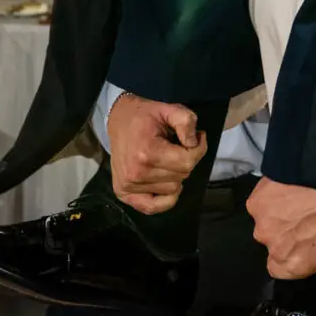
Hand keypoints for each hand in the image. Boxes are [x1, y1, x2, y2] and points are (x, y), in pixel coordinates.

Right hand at [107, 93, 205, 215]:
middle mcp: (137, 173)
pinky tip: (164, 181)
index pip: (187, 162)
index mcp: (147, 152)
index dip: (198, 149)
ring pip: (172, 189)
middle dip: (185, 160)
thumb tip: (196, 142)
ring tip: (165, 158)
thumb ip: (186, 120)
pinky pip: (153, 207)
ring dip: (175, 175)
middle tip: (177, 146)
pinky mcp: (124, 193)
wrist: (117, 120)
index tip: (197, 138)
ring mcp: (129, 185)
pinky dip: (165, 198)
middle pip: (181, 176)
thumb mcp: (168, 108)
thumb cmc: (143, 115)